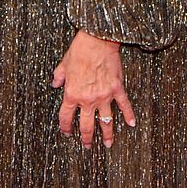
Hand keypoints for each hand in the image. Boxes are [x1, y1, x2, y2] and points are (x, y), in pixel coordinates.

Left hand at [53, 30, 135, 148]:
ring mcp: (104, 96)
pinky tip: (131, 125)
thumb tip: (55, 83)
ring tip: (108, 144)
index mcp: (72, 94)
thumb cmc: (79, 50)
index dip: (65, 127)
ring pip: (106, 121)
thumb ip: (59, 77)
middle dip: (86, 138)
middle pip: (87, 125)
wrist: (97, 40)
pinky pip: (124, 105)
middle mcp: (88, 99)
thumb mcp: (63, 64)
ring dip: (107, 134)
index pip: (66, 117)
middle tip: (87, 147)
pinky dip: (128, 115)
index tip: (67, 133)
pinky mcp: (117, 89)